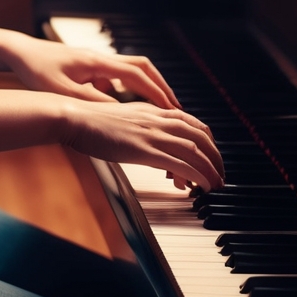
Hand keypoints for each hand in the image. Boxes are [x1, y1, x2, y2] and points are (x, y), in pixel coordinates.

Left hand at [0, 35, 180, 107]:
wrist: (19, 52)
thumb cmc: (36, 69)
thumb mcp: (63, 92)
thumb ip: (92, 102)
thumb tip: (120, 114)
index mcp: (97, 62)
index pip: (137, 75)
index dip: (157, 92)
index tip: (172, 110)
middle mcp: (100, 59)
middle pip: (142, 67)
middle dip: (161, 86)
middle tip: (175, 108)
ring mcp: (95, 62)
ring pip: (130, 71)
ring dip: (146, 87)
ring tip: (157, 110)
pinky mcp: (88, 68)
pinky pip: (116, 77)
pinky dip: (127, 90)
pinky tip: (123, 108)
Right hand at [60, 100, 224, 190]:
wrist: (76, 118)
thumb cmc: (92, 122)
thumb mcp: (124, 121)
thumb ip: (142, 130)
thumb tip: (152, 148)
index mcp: (153, 111)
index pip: (192, 123)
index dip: (207, 140)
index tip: (212, 155)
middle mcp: (158, 119)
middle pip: (201, 136)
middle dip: (216, 156)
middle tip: (220, 174)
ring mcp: (152, 134)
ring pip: (196, 150)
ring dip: (211, 169)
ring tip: (217, 184)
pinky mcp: (145, 150)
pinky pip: (181, 164)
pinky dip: (198, 175)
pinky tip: (203, 186)